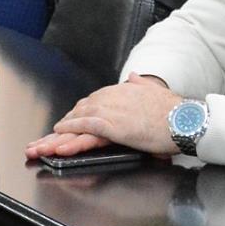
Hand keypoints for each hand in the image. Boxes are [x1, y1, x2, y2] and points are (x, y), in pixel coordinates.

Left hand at [25, 75, 182, 158]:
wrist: (185, 118)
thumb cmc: (174, 109)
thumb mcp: (156, 92)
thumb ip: (142, 84)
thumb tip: (135, 77)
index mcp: (120, 92)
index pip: (89, 104)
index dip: (73, 118)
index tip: (61, 127)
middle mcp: (111, 99)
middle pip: (78, 114)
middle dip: (58, 130)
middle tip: (40, 142)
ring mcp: (111, 112)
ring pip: (77, 124)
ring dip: (57, 137)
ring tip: (40, 148)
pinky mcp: (114, 126)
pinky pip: (86, 131)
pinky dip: (71, 138)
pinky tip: (59, 146)